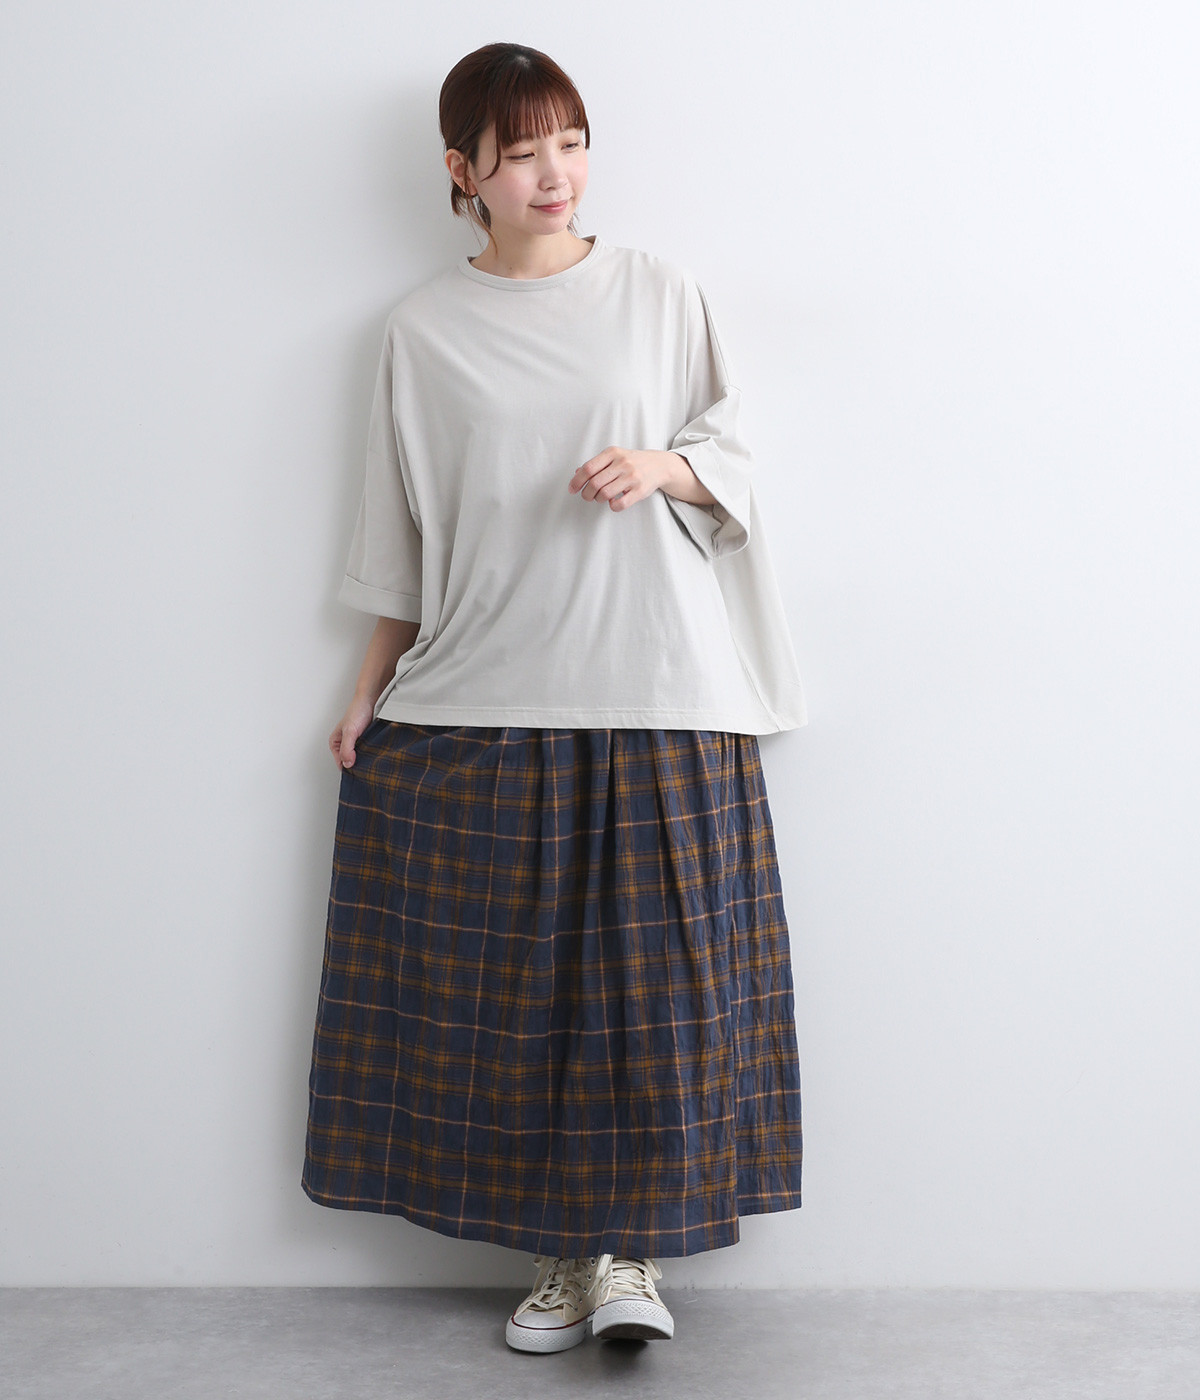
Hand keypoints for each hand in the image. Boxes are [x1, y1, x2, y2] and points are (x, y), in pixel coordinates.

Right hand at [328, 694, 376, 769]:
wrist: (371, 700)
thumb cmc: (358, 711)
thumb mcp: (349, 731)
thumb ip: (347, 748)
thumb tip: (347, 764)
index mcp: (335, 744)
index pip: (340, 764)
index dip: (349, 768)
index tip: (358, 769)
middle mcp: (345, 745)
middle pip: (350, 763)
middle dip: (358, 765)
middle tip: (366, 764)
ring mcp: (356, 745)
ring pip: (360, 759)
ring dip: (366, 760)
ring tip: (371, 757)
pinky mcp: (366, 743)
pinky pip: (368, 754)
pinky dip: (372, 755)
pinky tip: (376, 753)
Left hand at [568, 448, 687, 511]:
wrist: (659, 465)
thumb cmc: (632, 461)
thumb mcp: (614, 456)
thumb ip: (596, 464)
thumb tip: (577, 473)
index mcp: (613, 453)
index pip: (588, 468)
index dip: (577, 481)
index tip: (572, 489)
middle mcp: (622, 464)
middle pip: (594, 483)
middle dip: (586, 494)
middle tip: (587, 496)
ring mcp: (632, 477)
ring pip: (604, 494)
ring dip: (598, 499)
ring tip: (600, 498)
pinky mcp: (640, 491)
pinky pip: (619, 504)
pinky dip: (612, 505)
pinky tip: (613, 501)